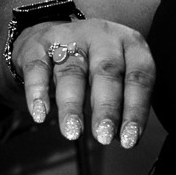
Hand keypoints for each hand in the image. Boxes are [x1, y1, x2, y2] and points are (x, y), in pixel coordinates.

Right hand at [13, 18, 154, 147]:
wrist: (53, 35)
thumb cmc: (93, 64)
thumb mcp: (119, 73)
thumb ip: (122, 101)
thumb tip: (121, 138)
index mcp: (130, 44)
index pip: (138, 77)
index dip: (135, 109)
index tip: (130, 139)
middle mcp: (102, 37)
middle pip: (106, 72)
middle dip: (106, 107)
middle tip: (103, 136)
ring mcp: (69, 37)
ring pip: (72, 72)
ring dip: (72, 105)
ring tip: (73, 131)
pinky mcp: (38, 44)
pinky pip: (37, 68)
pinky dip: (38, 92)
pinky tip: (40, 114)